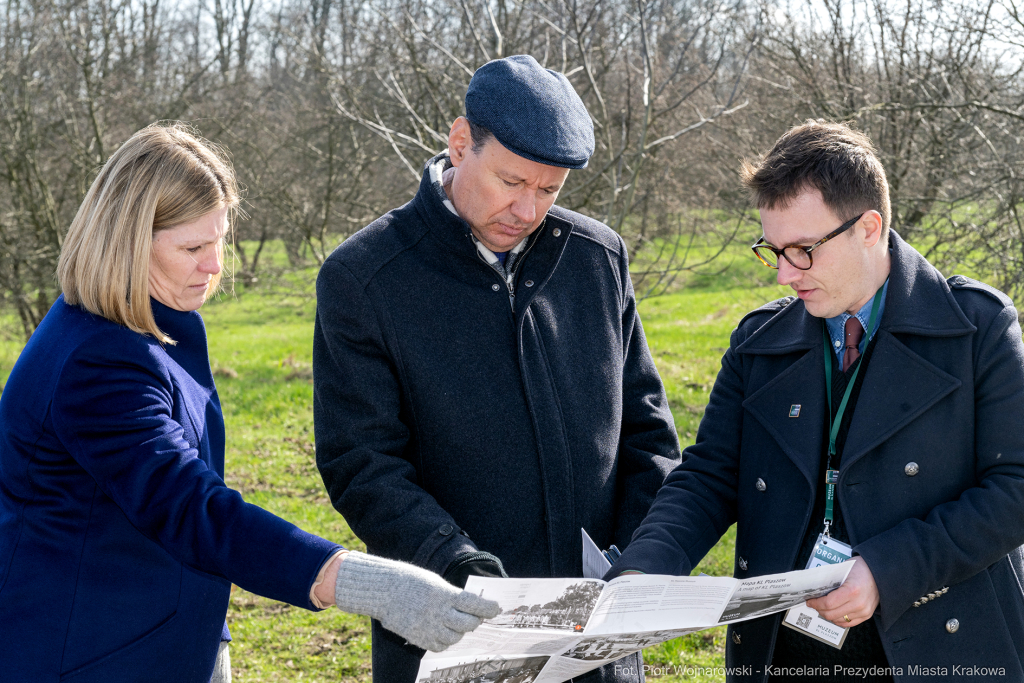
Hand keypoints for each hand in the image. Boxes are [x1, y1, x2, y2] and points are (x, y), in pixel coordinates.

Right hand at [333, 551, 500, 650]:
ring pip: (455, 638)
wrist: (384, 590)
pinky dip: (445, 640)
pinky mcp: (419, 638)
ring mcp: (429, 628)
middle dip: (476, 620)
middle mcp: (439, 613)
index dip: (489, 608)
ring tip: (457, 623)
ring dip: (460, 631)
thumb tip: (469, 605)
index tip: (496, 608)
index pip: (475, 605)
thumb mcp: (436, 583)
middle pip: (468, 624)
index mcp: (445, 595)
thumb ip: (452, 595)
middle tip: (477, 616)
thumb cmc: (410, 581)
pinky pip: (440, 646)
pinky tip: (443, 631)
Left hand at [805, 557, 879, 627]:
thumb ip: (830, 581)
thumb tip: (814, 590)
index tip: (809, 601)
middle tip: (814, 604)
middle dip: (819, 609)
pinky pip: (848, 623)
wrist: (881, 573)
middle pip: (831, 614)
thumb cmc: (861, 568)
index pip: (828, 603)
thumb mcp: (843, 570)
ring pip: (838, 620)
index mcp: (852, 591)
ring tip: (823, 607)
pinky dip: (838, 619)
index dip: (816, 603)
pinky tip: (833, 613)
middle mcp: (859, 604)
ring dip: (828, 615)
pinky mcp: (866, 615)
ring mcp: (864, 611)